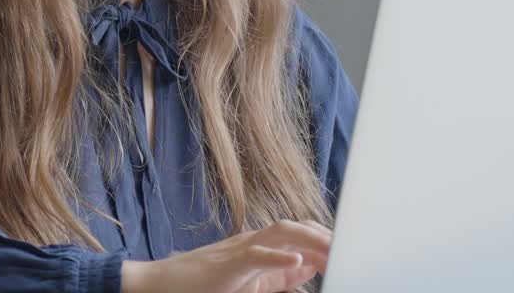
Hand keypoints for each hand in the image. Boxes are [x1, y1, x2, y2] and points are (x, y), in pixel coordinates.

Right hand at [120, 219, 330, 292]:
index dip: (326, 238)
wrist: (161, 286)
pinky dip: (278, 257)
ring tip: (334, 251)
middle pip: (296, 228)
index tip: (351, 248)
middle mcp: (252, 241)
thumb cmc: (204, 285)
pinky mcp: (228, 265)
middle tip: (352, 250)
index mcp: (260, 246)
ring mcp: (239, 250)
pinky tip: (297, 260)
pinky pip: (256, 256)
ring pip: (281, 234)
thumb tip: (310, 265)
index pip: (300, 233)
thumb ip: (280, 276)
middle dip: (326, 237)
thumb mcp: (250, 282)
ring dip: (310, 240)